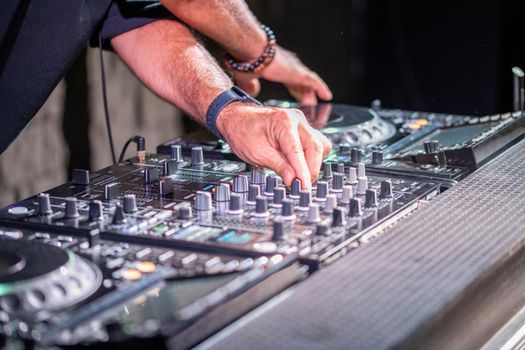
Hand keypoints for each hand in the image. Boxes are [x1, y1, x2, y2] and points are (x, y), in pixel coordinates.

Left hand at [216, 103, 331, 187]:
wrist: (237, 120)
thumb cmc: (243, 132)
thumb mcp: (257, 153)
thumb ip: (278, 166)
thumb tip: (293, 180)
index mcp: (283, 122)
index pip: (298, 151)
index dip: (303, 172)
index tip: (304, 187)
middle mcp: (296, 119)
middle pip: (315, 147)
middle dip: (310, 169)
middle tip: (301, 185)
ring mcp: (302, 123)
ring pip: (320, 146)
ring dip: (313, 163)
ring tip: (299, 175)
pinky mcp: (303, 128)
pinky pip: (316, 143)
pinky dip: (312, 156)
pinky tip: (299, 164)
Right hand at [230, 46, 332, 104]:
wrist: (251, 50)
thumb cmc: (245, 60)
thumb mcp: (246, 77)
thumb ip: (250, 85)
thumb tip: (253, 91)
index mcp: (276, 66)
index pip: (289, 79)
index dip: (294, 89)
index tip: (298, 96)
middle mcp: (288, 65)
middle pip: (300, 81)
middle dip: (304, 91)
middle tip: (309, 101)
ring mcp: (294, 68)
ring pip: (307, 82)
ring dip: (310, 92)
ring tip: (315, 102)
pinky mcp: (298, 72)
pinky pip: (314, 82)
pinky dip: (321, 88)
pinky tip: (327, 96)